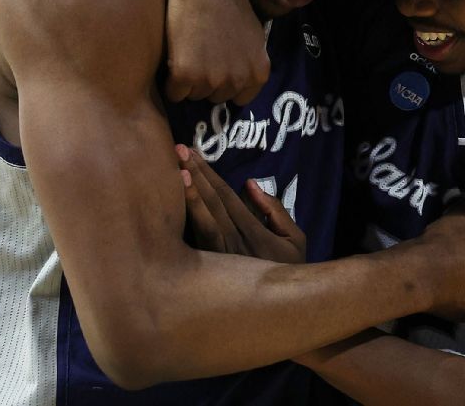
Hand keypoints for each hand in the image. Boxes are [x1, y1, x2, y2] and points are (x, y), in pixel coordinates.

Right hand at [164, 0, 269, 104]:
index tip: (218, 68)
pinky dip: (170, 81)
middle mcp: (238, 80)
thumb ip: (249, 63)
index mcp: (258, 72)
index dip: (226, 83)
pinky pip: (174, 93)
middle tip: (200, 54)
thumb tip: (240, 85)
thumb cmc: (228, 3)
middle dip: (207, 82)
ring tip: (188, 51)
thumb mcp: (253, 37)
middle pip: (216, 98)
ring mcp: (211, 79)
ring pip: (194, 96)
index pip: (240, 98)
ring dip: (188, 80)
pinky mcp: (185, 74)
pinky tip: (174, 57)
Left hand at [176, 145, 306, 262]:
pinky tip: (169, 207)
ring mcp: (218, 259)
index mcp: (253, 233)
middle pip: (210, 204)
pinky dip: (183, 221)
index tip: (192, 154)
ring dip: (186, 196)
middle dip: (193, 175)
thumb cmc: (289, 270)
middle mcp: (232, 244)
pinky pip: (193, 241)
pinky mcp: (207, 271)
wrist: (281, 314)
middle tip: (177, 151)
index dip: (208, 175)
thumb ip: (275, 210)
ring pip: (199, 222)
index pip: (226, 197)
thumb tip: (249, 184)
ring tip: (173, 173)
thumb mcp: (295, 239)